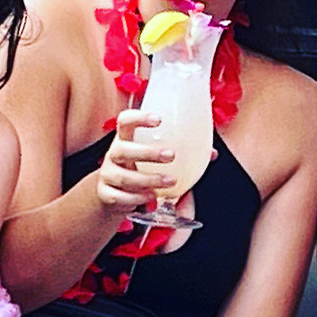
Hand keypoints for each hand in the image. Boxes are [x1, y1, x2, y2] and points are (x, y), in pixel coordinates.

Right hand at [95, 105, 184, 225]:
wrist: (110, 194)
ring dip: (148, 180)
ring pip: (124, 177)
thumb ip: (180, 154)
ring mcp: (107, 174)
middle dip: (148, 152)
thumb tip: (211, 153)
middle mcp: (113, 154)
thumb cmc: (138, 169)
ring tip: (170, 182)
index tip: (159, 119)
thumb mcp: (152, 159)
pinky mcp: (105, 194)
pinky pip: (119, 197)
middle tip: (171, 155)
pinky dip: (135, 199)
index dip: (139, 117)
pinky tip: (150, 198)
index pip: (125, 121)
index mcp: (125, 139)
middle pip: (124, 149)